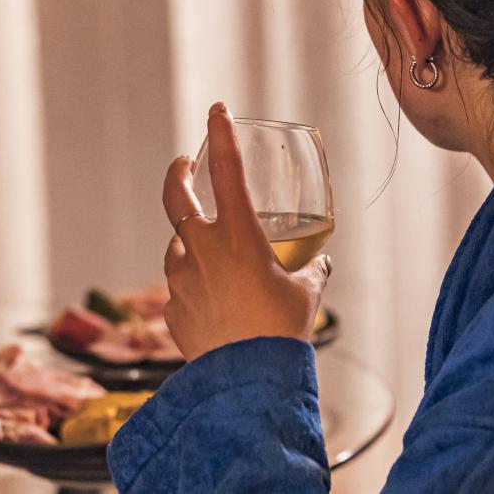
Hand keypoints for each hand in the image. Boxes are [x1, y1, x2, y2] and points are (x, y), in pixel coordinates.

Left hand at [163, 102, 331, 360]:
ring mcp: (180, 281)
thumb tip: (322, 263)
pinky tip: (211, 304)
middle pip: (175, 198)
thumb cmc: (281, 333)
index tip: (216, 112)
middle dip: (177, 174)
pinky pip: (179, 291)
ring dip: (188, 243)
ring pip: (175, 249)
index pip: (227, 171)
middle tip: (184, 165)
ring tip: (208, 253)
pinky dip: (192, 289)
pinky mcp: (171, 311)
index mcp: (237, 236)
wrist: (248, 381)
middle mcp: (201, 251)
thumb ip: (312, 272)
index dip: (221, 135)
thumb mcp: (305, 295)